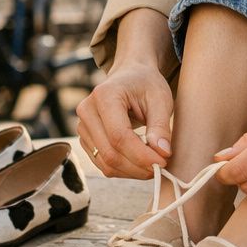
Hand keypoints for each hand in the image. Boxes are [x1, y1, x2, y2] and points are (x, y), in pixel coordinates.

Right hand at [75, 63, 172, 179]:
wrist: (130, 75)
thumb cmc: (146, 84)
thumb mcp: (160, 99)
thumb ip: (161, 126)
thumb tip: (162, 153)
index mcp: (104, 96)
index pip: (119, 136)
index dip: (141, 155)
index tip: (163, 162)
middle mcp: (87, 111)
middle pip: (110, 152)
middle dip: (138, 167)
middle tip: (161, 168)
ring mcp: (83, 126)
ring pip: (105, 162)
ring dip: (132, 172)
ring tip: (153, 165)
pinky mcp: (86, 139)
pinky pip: (102, 163)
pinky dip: (123, 169)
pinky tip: (140, 163)